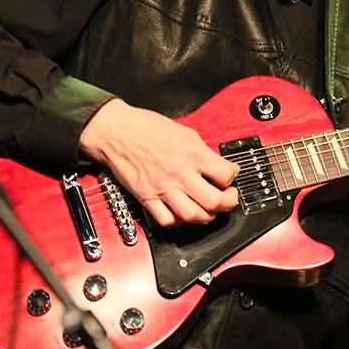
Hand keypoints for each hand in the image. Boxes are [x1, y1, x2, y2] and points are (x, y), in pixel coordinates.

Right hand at [79, 99, 239, 226]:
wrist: (115, 131)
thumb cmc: (145, 127)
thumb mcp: (184, 131)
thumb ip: (201, 152)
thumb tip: (216, 166)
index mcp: (191, 152)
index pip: (225, 174)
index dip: (233, 177)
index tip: (231, 176)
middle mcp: (179, 172)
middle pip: (214, 201)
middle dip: (227, 203)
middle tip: (228, 198)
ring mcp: (163, 187)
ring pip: (193, 216)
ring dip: (206, 216)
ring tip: (208, 209)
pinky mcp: (146, 197)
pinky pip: (167, 220)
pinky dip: (178, 221)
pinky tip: (182, 212)